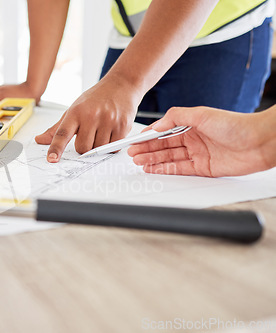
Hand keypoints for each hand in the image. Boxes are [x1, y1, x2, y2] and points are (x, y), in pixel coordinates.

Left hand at [35, 79, 138, 162]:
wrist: (121, 84)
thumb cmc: (95, 98)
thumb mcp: (74, 109)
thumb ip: (57, 128)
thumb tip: (39, 139)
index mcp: (76, 112)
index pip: (62, 133)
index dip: (56, 148)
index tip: (52, 159)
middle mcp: (91, 115)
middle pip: (82, 148)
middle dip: (84, 146)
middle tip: (89, 134)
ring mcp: (108, 120)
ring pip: (98, 150)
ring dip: (98, 146)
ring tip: (102, 130)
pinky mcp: (122, 125)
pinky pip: (113, 148)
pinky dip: (111, 145)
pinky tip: (112, 131)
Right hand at [128, 106, 274, 176]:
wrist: (260, 142)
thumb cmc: (237, 125)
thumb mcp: (201, 114)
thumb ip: (176, 117)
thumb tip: (157, 125)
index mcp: (191, 124)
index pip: (164, 131)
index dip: (148, 136)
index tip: (135, 141)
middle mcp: (193, 139)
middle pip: (164, 146)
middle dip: (147, 150)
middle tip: (132, 154)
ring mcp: (198, 154)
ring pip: (169, 158)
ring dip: (153, 160)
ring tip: (138, 162)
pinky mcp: (204, 168)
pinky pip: (180, 169)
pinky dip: (166, 169)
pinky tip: (154, 169)